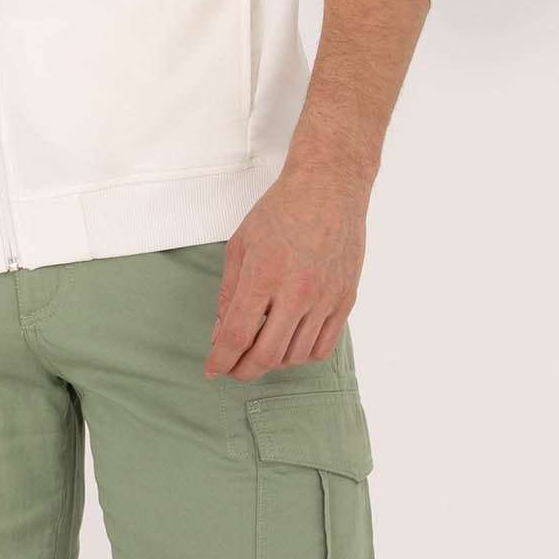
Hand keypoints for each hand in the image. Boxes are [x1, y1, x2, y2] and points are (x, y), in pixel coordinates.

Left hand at [202, 163, 369, 378]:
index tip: (212, 369)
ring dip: (272, 363)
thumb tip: (221, 334)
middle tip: (233, 369)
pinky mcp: (345, 299)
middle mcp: (297, 290)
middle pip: (266, 355)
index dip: (221, 360)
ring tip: (260, 351)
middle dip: (242, 371)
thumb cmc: (282, 210)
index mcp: (264, 274)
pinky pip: (324, 347)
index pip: (237, 335)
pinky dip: (302, 355)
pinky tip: (290, 344)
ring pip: (295, 356)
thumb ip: (229, 293)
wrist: (330, 187)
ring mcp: (325, 298)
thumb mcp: (240, 245)